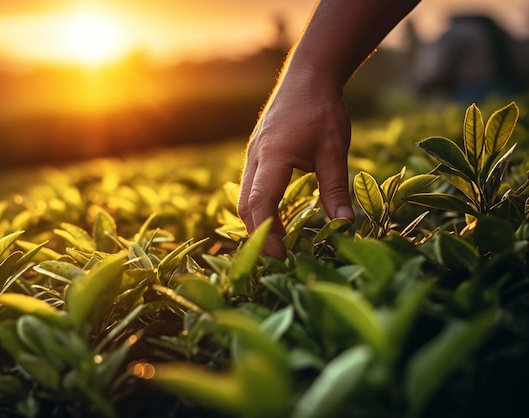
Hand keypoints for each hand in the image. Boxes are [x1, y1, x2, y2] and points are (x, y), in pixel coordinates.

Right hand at [238, 69, 354, 258]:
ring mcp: (253, 155)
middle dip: (258, 235)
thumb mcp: (334, 149)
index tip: (281, 256)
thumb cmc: (322, 109)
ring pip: (245, 198)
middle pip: (246, 206)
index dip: (268, 233)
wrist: (307, 77)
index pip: (261, 204)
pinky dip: (259, 208)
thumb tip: (344, 223)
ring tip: (278, 243)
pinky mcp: (257, 154)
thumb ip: (335, 188)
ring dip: (258, 222)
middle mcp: (256, 158)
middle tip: (278, 258)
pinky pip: (250, 187)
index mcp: (273, 156)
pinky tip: (276, 217)